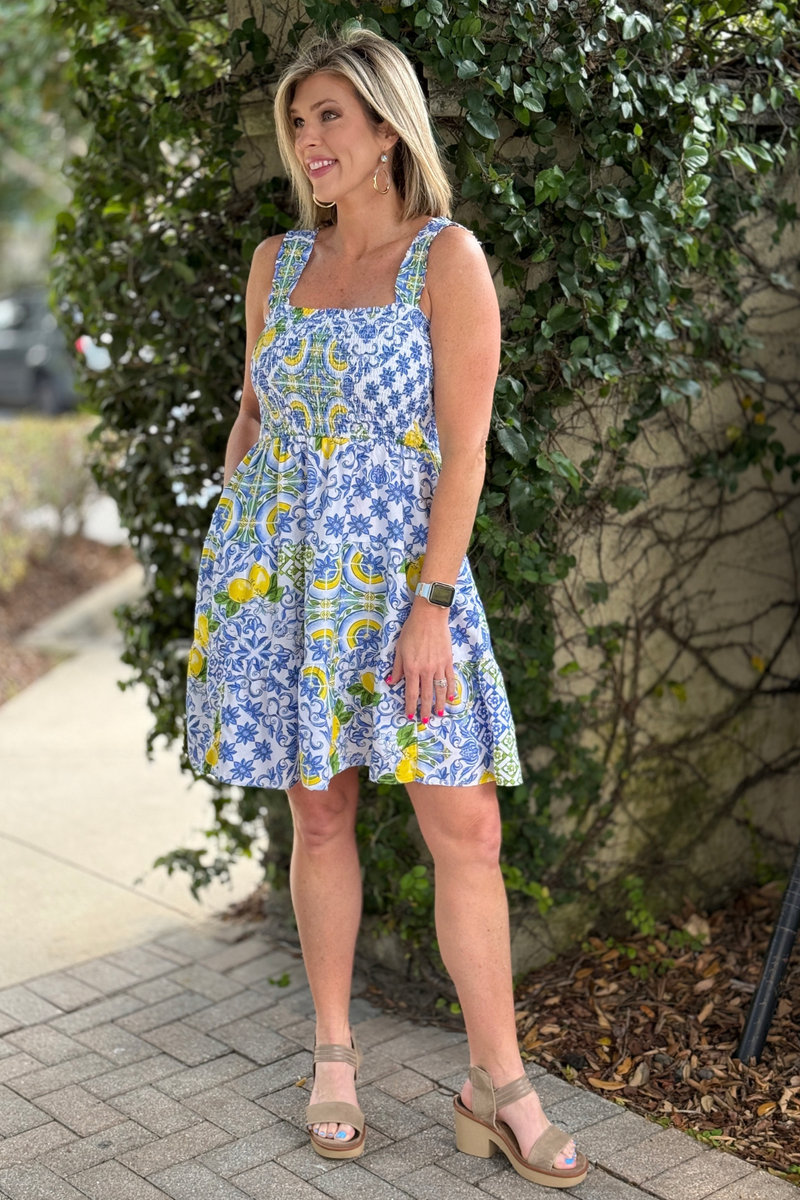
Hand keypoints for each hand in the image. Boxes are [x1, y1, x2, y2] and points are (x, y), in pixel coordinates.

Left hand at [388, 598, 455, 723]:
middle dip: (425, 709)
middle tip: (424, 720)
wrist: (429, 616)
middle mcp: (426, 670)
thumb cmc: (411, 630)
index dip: (410, 705)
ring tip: (438, 714)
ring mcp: (439, 666)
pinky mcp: (448, 661)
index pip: (411, 692)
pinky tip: (450, 698)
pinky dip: (451, 690)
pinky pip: (450, 679)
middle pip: (426, 695)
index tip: (410, 715)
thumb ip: (397, 668)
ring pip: (440, 690)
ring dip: (438, 704)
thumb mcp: (399, 649)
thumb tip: (391, 682)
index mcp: (412, 668)